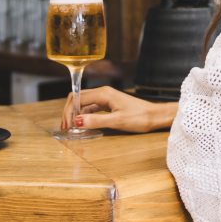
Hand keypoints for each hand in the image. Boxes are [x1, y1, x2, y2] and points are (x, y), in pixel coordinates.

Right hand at [60, 87, 177, 133]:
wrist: (155, 116)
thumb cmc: (140, 117)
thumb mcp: (117, 121)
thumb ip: (96, 120)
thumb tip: (77, 121)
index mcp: (103, 94)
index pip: (77, 98)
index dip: (69, 111)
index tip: (66, 125)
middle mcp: (103, 93)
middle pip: (78, 98)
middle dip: (69, 112)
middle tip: (65, 127)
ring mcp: (106, 98)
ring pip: (84, 103)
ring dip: (76, 114)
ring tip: (71, 128)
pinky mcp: (109, 104)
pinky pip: (91, 107)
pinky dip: (84, 115)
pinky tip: (83, 124)